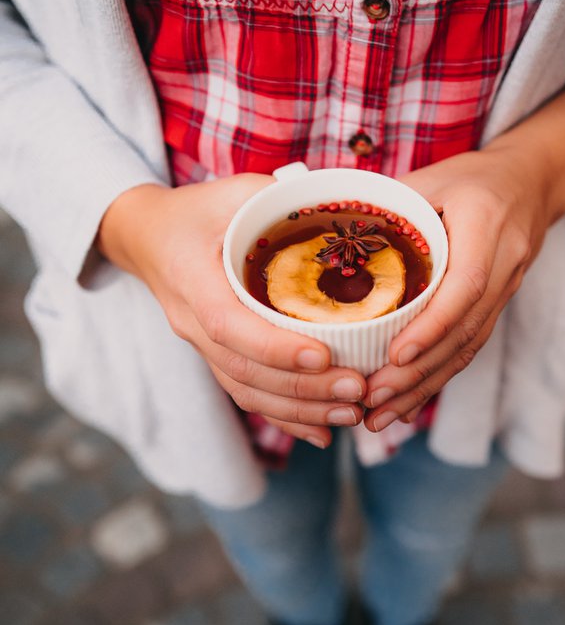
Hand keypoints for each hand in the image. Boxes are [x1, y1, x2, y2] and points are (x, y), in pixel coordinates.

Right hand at [97, 174, 364, 446]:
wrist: (147, 239)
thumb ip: (275, 198)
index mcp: (192, 280)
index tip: (325, 355)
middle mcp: (192, 323)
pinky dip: (285, 419)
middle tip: (357, 390)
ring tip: (352, 414)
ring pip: (247, 392)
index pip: (229, 325)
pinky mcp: (216, 358)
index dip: (275, 347)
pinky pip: (247, 396)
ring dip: (301, 411)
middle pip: (244, 371)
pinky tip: (322, 433)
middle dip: (304, 388)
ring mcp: (202, 346)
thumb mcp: (232, 191)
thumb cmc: (195, 211)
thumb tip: (337, 207)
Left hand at [363, 76, 564, 431]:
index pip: (466, 285)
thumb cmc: (470, 177)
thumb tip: (329, 244)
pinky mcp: (496, 309)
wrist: (532, 183)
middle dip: (418, 372)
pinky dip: (435, 378)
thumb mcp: (430, 179)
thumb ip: (389, 210)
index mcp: (486, 224)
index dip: (433, 325)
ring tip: (380, 417)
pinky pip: (468, 349)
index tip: (396, 355)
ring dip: (423, 387)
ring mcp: (506, 291)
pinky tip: (404, 406)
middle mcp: (505, 264)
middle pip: (465, 331)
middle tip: (372, 400)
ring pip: (468, 349)